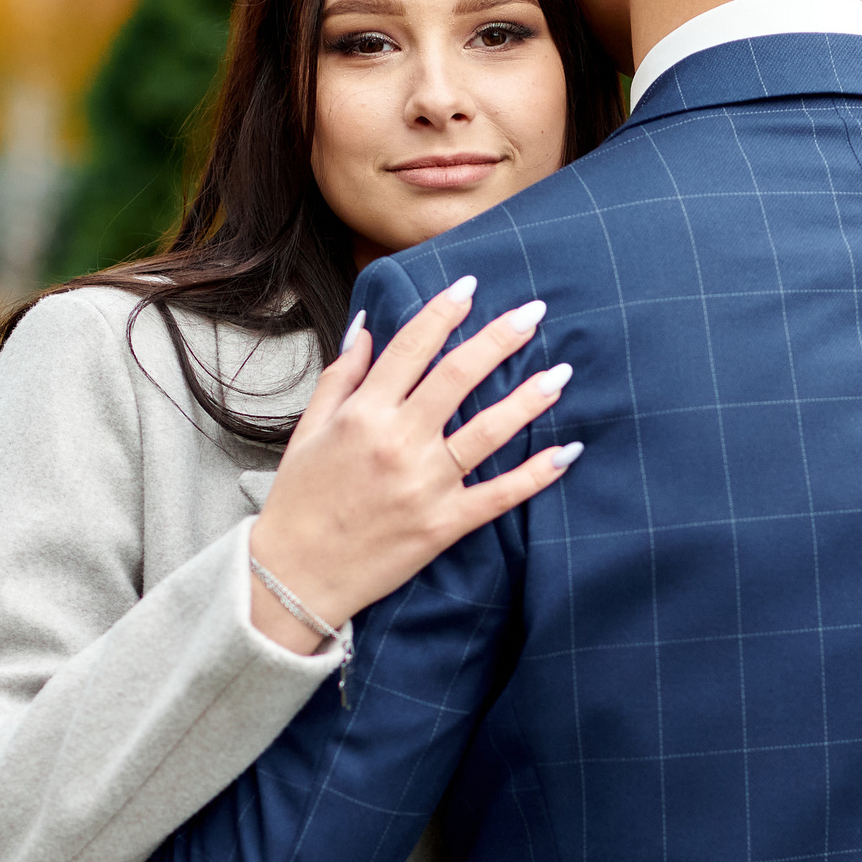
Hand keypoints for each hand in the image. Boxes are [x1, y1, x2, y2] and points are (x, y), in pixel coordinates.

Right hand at [245, 275, 580, 654]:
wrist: (294, 576)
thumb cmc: (300, 501)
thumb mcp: (308, 430)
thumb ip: (341, 378)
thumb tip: (366, 328)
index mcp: (363, 414)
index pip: (411, 347)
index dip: (443, 312)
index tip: (471, 285)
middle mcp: (398, 442)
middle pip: (458, 377)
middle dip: (499, 339)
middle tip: (534, 312)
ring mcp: (425, 484)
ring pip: (488, 431)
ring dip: (530, 399)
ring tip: (563, 372)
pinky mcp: (443, 524)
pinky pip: (499, 495)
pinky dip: (536, 475)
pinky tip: (568, 452)